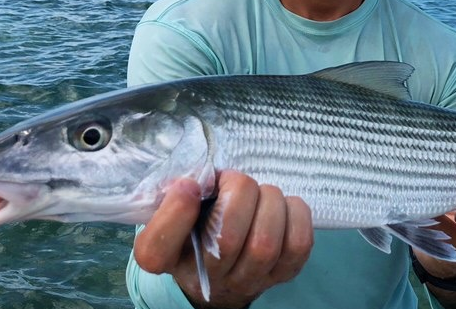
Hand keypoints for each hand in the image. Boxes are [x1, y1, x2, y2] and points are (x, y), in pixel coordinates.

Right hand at [133, 170, 313, 308]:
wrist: (222, 272)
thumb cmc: (197, 228)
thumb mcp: (174, 210)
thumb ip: (176, 192)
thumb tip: (199, 173)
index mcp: (170, 258)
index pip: (156, 250)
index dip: (175, 212)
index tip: (190, 185)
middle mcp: (206, 278)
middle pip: (226, 239)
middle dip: (240, 192)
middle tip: (238, 181)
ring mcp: (247, 280)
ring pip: (265, 243)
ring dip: (270, 202)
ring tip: (263, 193)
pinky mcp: (282, 274)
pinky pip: (299, 244)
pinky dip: (296, 214)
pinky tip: (283, 206)